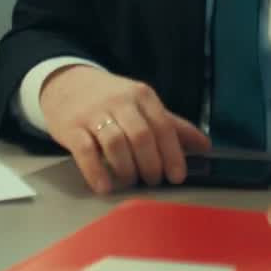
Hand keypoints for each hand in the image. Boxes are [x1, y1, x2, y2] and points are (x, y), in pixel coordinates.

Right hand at [39, 65, 210, 193]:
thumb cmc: (111, 99)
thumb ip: (172, 125)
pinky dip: (97, 172)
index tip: (177, 176)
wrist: (65, 83)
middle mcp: (119, 102)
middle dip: (151, 164)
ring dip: (127, 169)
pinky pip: (85, 152)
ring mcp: (93, 114)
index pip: (163, 126)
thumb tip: (205, 146)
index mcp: (142, 96)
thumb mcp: (142, 104)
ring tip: (130, 181)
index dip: (172, 154)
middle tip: (153, 180)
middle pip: (141, 136)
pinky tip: (105, 187)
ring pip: (116, 144)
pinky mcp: (71, 127)